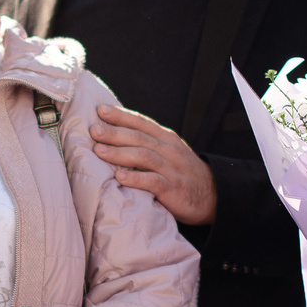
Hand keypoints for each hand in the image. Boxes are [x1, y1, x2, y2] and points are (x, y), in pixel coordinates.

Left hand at [91, 104, 215, 225]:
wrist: (213, 196)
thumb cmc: (182, 173)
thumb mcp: (169, 152)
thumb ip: (148, 143)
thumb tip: (115, 134)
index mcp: (166, 139)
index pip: (141, 123)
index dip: (121, 115)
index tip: (100, 110)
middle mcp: (169, 150)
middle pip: (139, 137)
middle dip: (114, 132)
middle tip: (93, 130)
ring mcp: (171, 169)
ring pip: (144, 156)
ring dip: (119, 153)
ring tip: (99, 150)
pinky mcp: (173, 188)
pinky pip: (153, 181)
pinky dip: (135, 178)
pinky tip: (119, 178)